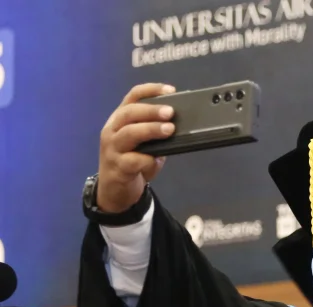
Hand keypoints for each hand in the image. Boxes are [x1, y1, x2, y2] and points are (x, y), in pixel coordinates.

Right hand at [97, 83, 176, 212]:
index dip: (151, 90)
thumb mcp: (145, 144)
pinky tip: (155, 160)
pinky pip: (132, 160)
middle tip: (171, 112)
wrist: (115, 190)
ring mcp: (112, 148)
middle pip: (129, 112)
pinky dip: (146, 159)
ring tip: (169, 129)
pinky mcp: (117, 167)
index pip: (132, 97)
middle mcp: (113, 130)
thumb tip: (180, 125)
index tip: (171, 90)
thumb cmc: (133, 162)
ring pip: (129, 133)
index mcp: (121, 119)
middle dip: (151, 110)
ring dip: (150, 129)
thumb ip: (158, 134)